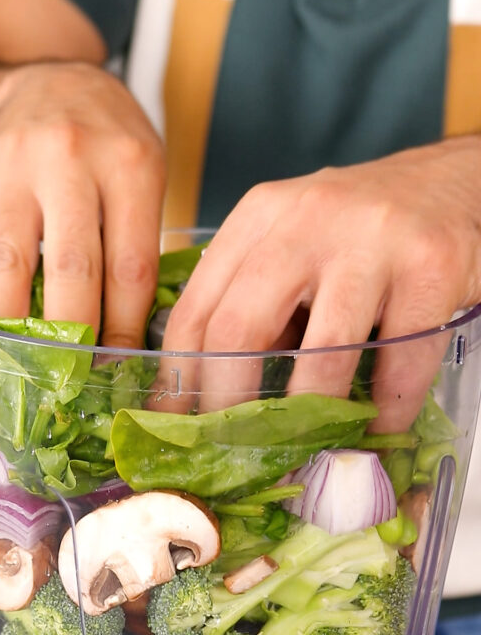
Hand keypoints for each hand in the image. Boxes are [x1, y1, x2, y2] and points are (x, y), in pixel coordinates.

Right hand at [0, 61, 165, 345]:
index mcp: (129, 163)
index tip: (122, 364)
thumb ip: (138, 242)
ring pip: (10, 268)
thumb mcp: (144, 174)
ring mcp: (15, 168)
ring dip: (21, 330)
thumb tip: (129, 334)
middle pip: (73, 271)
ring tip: (35, 366)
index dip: (125, 329)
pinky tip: (4, 330)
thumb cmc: (104, 138)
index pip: (130, 267)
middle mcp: (71, 159)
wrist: (42, 83)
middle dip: (75, 339)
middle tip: (79, 379)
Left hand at [161, 138, 480, 427]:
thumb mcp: (294, 241)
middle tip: (238, 451)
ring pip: (322, 354)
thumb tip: (214, 395)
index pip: (196, 309)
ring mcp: (372, 240)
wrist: (453, 182)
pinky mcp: (431, 266)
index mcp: (259, 216)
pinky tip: (379, 427)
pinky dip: (388, 409)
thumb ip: (256, 297)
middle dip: (230, 407)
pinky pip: (400, 359)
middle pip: (238, 330)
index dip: (180, 381)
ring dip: (312, 420)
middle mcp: (307, 219)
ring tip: (308, 452)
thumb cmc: (362, 228)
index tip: (179, 428)